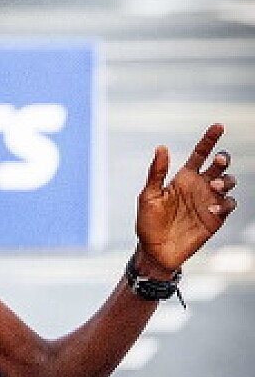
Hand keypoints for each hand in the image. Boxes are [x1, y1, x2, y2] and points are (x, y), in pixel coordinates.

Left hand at [135, 124, 236, 275]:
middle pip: (219, 166)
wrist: (155, 250)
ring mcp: (209, 201)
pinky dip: (225, 203)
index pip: (200, 154)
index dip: (209, 139)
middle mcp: (199, 187)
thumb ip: (156, 173)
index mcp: (182, 178)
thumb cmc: (148, 223)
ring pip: (229, 182)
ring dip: (227, 180)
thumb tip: (161, 148)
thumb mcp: (148, 196)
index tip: (218, 125)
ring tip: (215, 186)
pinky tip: (212, 209)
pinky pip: (229, 205)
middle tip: (219, 161)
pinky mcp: (215, 218)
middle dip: (223, 159)